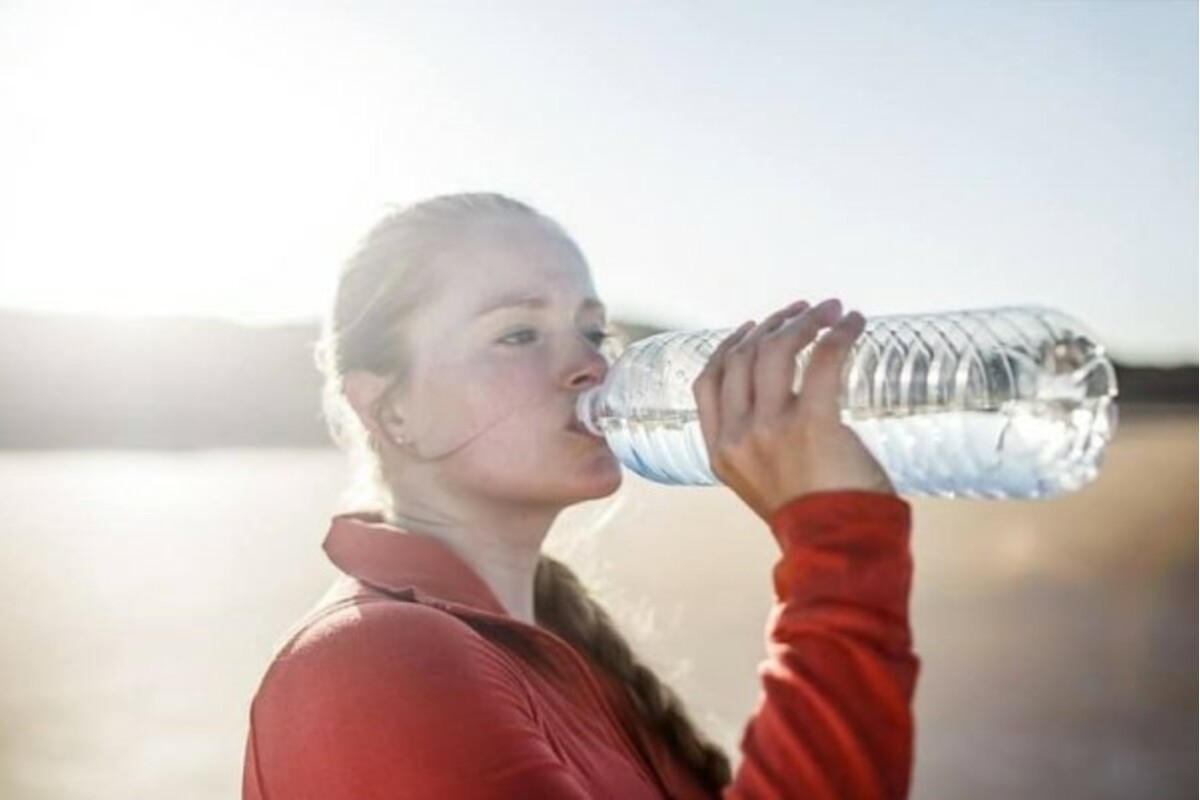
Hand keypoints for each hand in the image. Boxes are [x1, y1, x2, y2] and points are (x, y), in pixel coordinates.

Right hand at [692, 297, 895, 523]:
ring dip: (803, 322)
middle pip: (742, 358)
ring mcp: (770, 429)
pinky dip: (839, 334)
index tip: (755, 327)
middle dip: (774, 325)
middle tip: (805, 311)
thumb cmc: (815, 520)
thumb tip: (789, 403)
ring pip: (775, 351)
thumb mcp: (766, 483)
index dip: (730, 346)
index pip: (708, 382)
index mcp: (720, 452)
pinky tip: (853, 323)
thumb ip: (763, 446)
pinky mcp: (811, 424)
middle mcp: (738, 437)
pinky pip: (822, 360)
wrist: (839, 551)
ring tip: (832, 310)